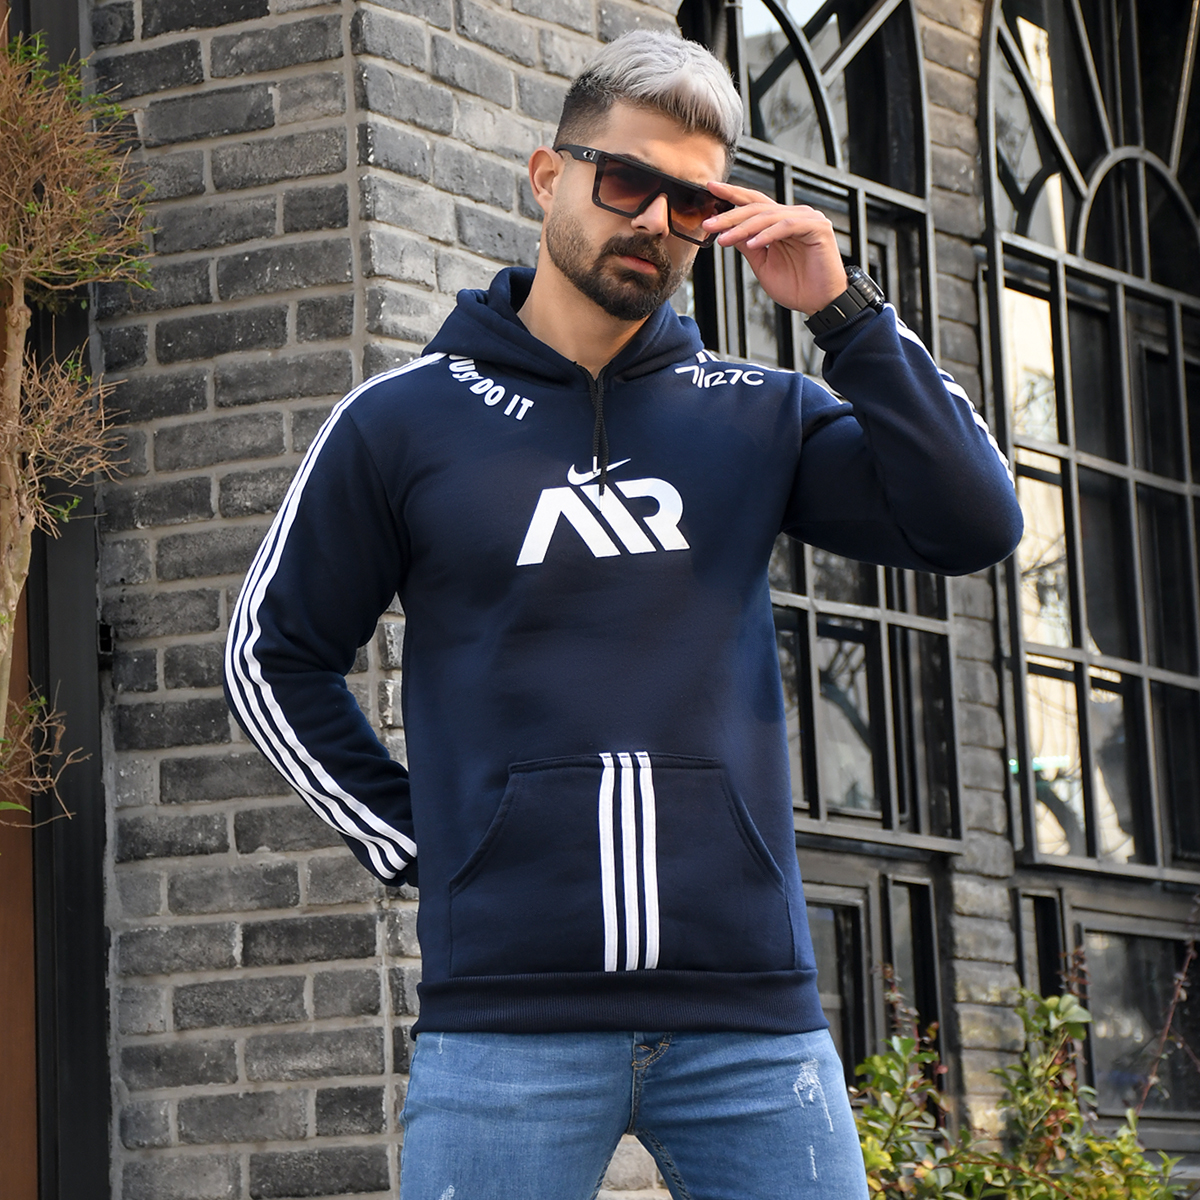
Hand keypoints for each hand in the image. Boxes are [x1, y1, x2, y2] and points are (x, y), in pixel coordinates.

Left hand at [702, 181, 847, 315]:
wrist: (821, 302)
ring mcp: (808, 219)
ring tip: (724, 239)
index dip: (732, 195)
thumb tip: (727, 230)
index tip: (709, 189)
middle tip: (709, 224)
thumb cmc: (796, 286)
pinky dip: (768, 234)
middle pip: (757, 207)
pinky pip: (787, 226)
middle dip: (730, 215)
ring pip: (769, 216)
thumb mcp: (762, 264)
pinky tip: (752, 243)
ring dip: (743, 227)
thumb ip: (747, 245)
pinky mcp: (818, 228)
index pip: (753, 203)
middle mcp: (794, 215)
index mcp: (780, 222)